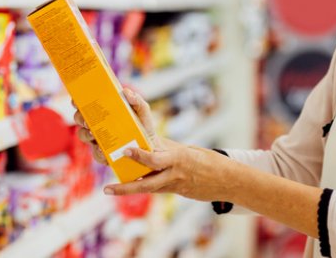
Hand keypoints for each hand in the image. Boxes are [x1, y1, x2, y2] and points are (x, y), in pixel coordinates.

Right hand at [73, 88, 164, 164]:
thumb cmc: (143, 126)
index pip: (86, 104)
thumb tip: (126, 92)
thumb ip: (136, 100)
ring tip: (92, 134)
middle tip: (86, 120)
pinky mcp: (103, 154)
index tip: (76, 101)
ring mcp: (98, 140)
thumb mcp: (142, 111)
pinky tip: (102, 150)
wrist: (150, 147)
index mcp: (104, 112)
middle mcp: (97, 125)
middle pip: (80, 119)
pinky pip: (96, 154)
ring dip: (85, 134)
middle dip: (80, 118)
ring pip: (83, 136)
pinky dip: (98, 152)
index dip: (78, 102)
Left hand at [102, 145, 236, 202]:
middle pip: (146, 183)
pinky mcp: (176, 191)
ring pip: (147, 189)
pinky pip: (156, 188)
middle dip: (126, 187)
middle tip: (108, 188)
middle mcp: (174, 174)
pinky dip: (142, 185)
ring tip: (110, 190)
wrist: (228, 181)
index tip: (126, 150)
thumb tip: (149, 144)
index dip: (140, 156)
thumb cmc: (209, 161)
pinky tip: (128, 185)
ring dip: (127, 190)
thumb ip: (169, 149)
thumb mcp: (189, 150)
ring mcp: (174, 185)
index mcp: (178, 159)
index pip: (155, 159)